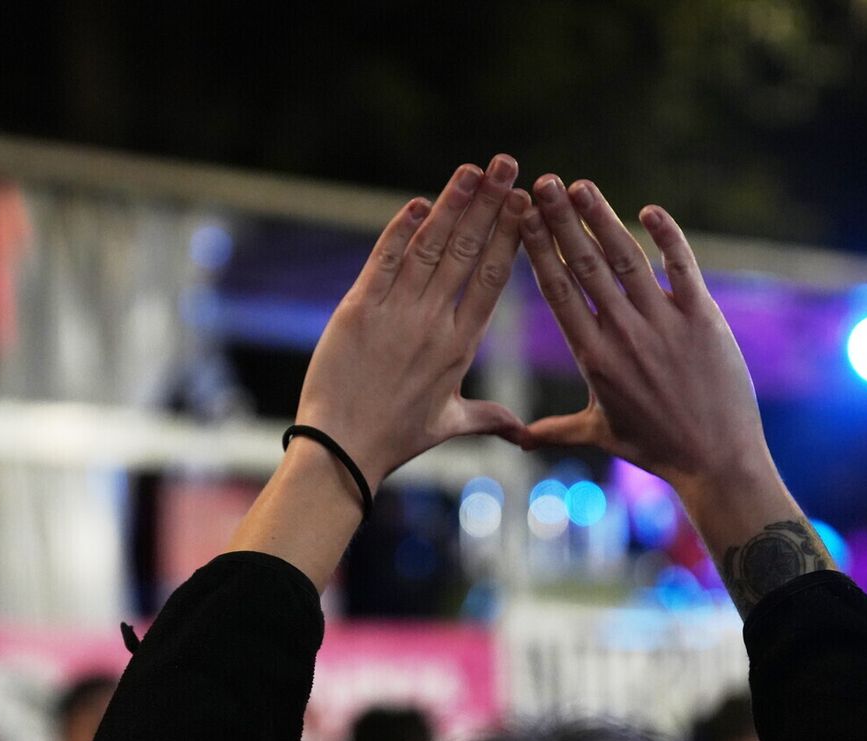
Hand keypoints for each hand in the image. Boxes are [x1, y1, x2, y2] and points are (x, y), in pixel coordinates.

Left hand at [294, 154, 529, 493]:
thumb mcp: (449, 424)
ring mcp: (396, 314)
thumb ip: (488, 418)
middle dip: (490, 204)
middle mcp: (434, 323)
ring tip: (474, 170)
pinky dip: (400, 230)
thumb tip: (522, 434)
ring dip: (453, 205)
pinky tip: (421, 203)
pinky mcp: (358, 310)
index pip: (493, 278)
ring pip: (431, 248)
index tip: (524, 203)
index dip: (509, 236)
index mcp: (461, 345)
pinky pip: (384, 261)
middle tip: (508, 164)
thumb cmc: (395, 439)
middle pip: (469, 252)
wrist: (341, 449)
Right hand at [517, 176, 770, 495]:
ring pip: (626, 258)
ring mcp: (664, 323)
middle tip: (542, 182)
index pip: (557, 291)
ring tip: (579, 186)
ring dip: (602, 218)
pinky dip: (667, 236)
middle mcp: (623, 333)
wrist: (715, 459)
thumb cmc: (655, 447)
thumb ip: (554, 429)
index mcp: (592, 356)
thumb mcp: (598, 433)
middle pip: (584, 264)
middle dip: (561, 220)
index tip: (522, 218)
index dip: (537, 250)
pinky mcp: (703, 318)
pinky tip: (649, 210)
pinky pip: (682, 266)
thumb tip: (516, 441)